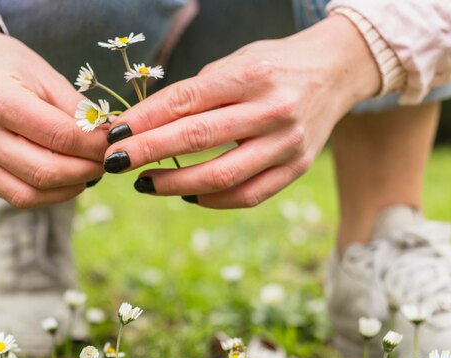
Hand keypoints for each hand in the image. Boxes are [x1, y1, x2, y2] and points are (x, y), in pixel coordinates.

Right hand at [0, 23, 106, 208]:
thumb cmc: (10, 68)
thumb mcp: (47, 76)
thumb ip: (77, 111)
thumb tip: (109, 141)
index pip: (59, 137)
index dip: (93, 147)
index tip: (112, 145)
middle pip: (44, 173)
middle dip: (84, 172)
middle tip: (104, 163)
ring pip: (29, 195)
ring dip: (67, 189)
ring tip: (85, 173)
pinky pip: (16, 197)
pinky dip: (46, 193)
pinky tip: (61, 178)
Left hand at [103, 16, 380, 208]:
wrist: (336, 71)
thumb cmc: (273, 66)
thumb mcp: (236, 63)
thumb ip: (197, 94)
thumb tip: (144, 127)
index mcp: (251, 74)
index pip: (186, 100)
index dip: (145, 120)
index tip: (114, 134)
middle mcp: (272, 109)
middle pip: (198, 138)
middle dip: (148, 153)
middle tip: (115, 163)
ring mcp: (287, 144)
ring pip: (221, 176)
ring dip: (175, 184)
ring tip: (144, 184)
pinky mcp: (296, 168)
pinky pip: (247, 196)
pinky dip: (212, 201)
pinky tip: (187, 196)